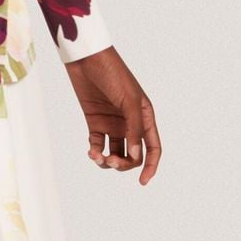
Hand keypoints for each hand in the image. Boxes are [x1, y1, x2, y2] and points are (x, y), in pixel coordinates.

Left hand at [64, 46, 161, 183]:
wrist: (86, 59)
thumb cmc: (112, 73)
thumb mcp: (128, 100)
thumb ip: (133, 129)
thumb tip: (135, 155)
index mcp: (144, 117)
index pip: (153, 148)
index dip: (151, 166)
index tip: (143, 181)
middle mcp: (130, 123)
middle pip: (132, 155)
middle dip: (123, 163)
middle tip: (111, 161)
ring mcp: (112, 123)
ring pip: (114, 152)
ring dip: (107, 161)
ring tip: (97, 157)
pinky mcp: (94, 121)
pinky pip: (97, 144)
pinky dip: (95, 152)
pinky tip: (91, 152)